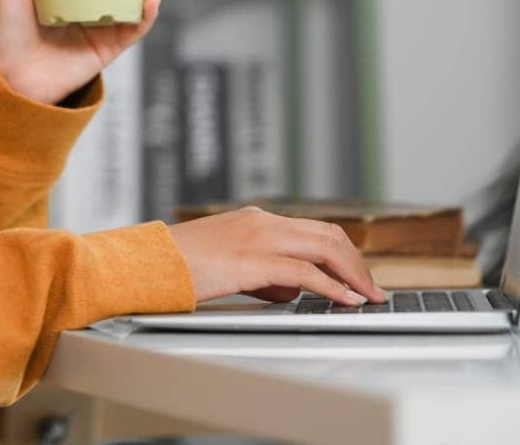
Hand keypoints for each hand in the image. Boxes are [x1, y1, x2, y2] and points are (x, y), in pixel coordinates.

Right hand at [167, 206, 388, 305]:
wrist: (145, 262)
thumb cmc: (178, 266)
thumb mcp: (227, 265)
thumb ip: (263, 274)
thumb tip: (292, 290)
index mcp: (256, 219)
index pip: (314, 229)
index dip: (344, 252)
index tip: (359, 275)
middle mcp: (262, 221)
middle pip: (329, 234)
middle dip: (358, 262)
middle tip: (373, 289)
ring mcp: (258, 237)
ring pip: (325, 247)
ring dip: (353, 273)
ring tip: (369, 296)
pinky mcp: (252, 260)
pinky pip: (305, 272)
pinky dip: (332, 287)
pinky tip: (344, 301)